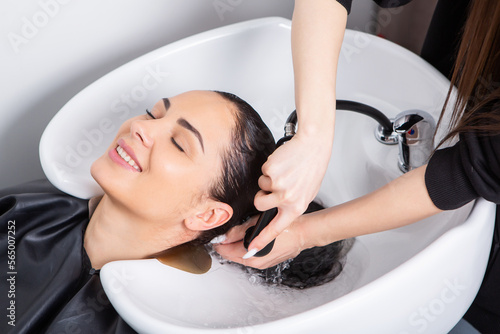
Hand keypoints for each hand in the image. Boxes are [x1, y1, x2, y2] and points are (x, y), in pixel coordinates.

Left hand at [213, 214, 306, 268]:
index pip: (225, 251)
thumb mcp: (256, 224)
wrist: (302, 233)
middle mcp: (254, 262)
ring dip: (235, 248)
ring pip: (241, 257)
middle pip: (232, 256)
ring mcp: (261, 264)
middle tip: (224, 235)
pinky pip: (250, 257)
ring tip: (236, 235)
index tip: (216, 236)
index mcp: (250, 254)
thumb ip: (238, 231)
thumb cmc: (283, 227)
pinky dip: (246, 250)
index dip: (219, 243)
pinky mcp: (267, 262)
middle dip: (226, 246)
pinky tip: (248, 240)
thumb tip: (223, 236)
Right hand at [246, 129, 332, 255]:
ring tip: (284, 172)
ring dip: (267, 179)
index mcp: (296, 207)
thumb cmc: (311, 168)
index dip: (262, 239)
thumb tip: (277, 212)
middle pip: (259, 204)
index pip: (276, 228)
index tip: (251, 248)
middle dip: (261, 196)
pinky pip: (262, 172)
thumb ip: (291, 205)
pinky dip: (270, 168)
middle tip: (274, 186)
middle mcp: (286, 198)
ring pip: (260, 186)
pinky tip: (283, 163)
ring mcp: (278, 185)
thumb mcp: (305, 193)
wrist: (314, 146)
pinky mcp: (271, 171)